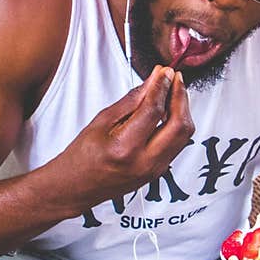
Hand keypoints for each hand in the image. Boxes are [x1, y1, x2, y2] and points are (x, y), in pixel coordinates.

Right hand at [56, 65, 193, 209]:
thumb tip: (152, 82)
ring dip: (182, 110)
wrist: (76, 187)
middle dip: (180, 96)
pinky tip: (168, 111)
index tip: (164, 71)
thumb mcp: (101, 122)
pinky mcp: (158, 172)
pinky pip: (177, 144)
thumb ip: (130, 101)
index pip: (154, 110)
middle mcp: (144, 162)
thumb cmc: (82, 157)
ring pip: (183, 135)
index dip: (162, 86)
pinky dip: (177, 124)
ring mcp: (154, 170)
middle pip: (179, 124)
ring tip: (173, 91)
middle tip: (174, 78)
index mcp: (125, 148)